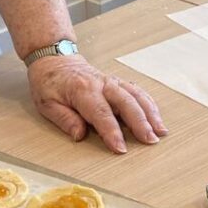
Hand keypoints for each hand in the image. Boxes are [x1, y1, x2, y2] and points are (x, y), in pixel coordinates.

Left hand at [27, 55, 165, 152]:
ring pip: (135, 95)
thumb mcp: (47, 103)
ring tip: (161, 131)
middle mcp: (101, 84)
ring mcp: (111, 81)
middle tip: (150, 141)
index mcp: (82, 90)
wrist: (54, 59)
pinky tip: (157, 117)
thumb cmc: (49, 83)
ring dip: (150, 113)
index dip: (111, 132)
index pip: (100, 113)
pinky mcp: (117, 82)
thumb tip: (79, 135)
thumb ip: (64, 119)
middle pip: (125, 103)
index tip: (120, 148)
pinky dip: (149, 104)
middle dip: (140, 122)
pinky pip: (136, 91)